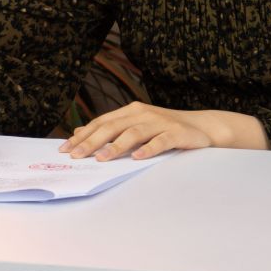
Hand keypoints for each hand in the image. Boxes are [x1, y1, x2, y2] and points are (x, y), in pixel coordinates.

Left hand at [59, 101, 235, 160]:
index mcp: (131, 111)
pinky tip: (137, 157)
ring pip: (133, 133)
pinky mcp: (177, 133)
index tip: (66, 148)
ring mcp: (160, 122)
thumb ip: (111, 129)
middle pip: (112, 127)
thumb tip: (80, 131)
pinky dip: (148, 149)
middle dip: (92, 141)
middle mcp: (143, 114)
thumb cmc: (166, 129)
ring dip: (116, 146)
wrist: (204, 127)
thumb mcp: (136, 126)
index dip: (83, 134)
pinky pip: (160, 141)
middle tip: (76, 155)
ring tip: (101, 158)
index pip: (101, 122)